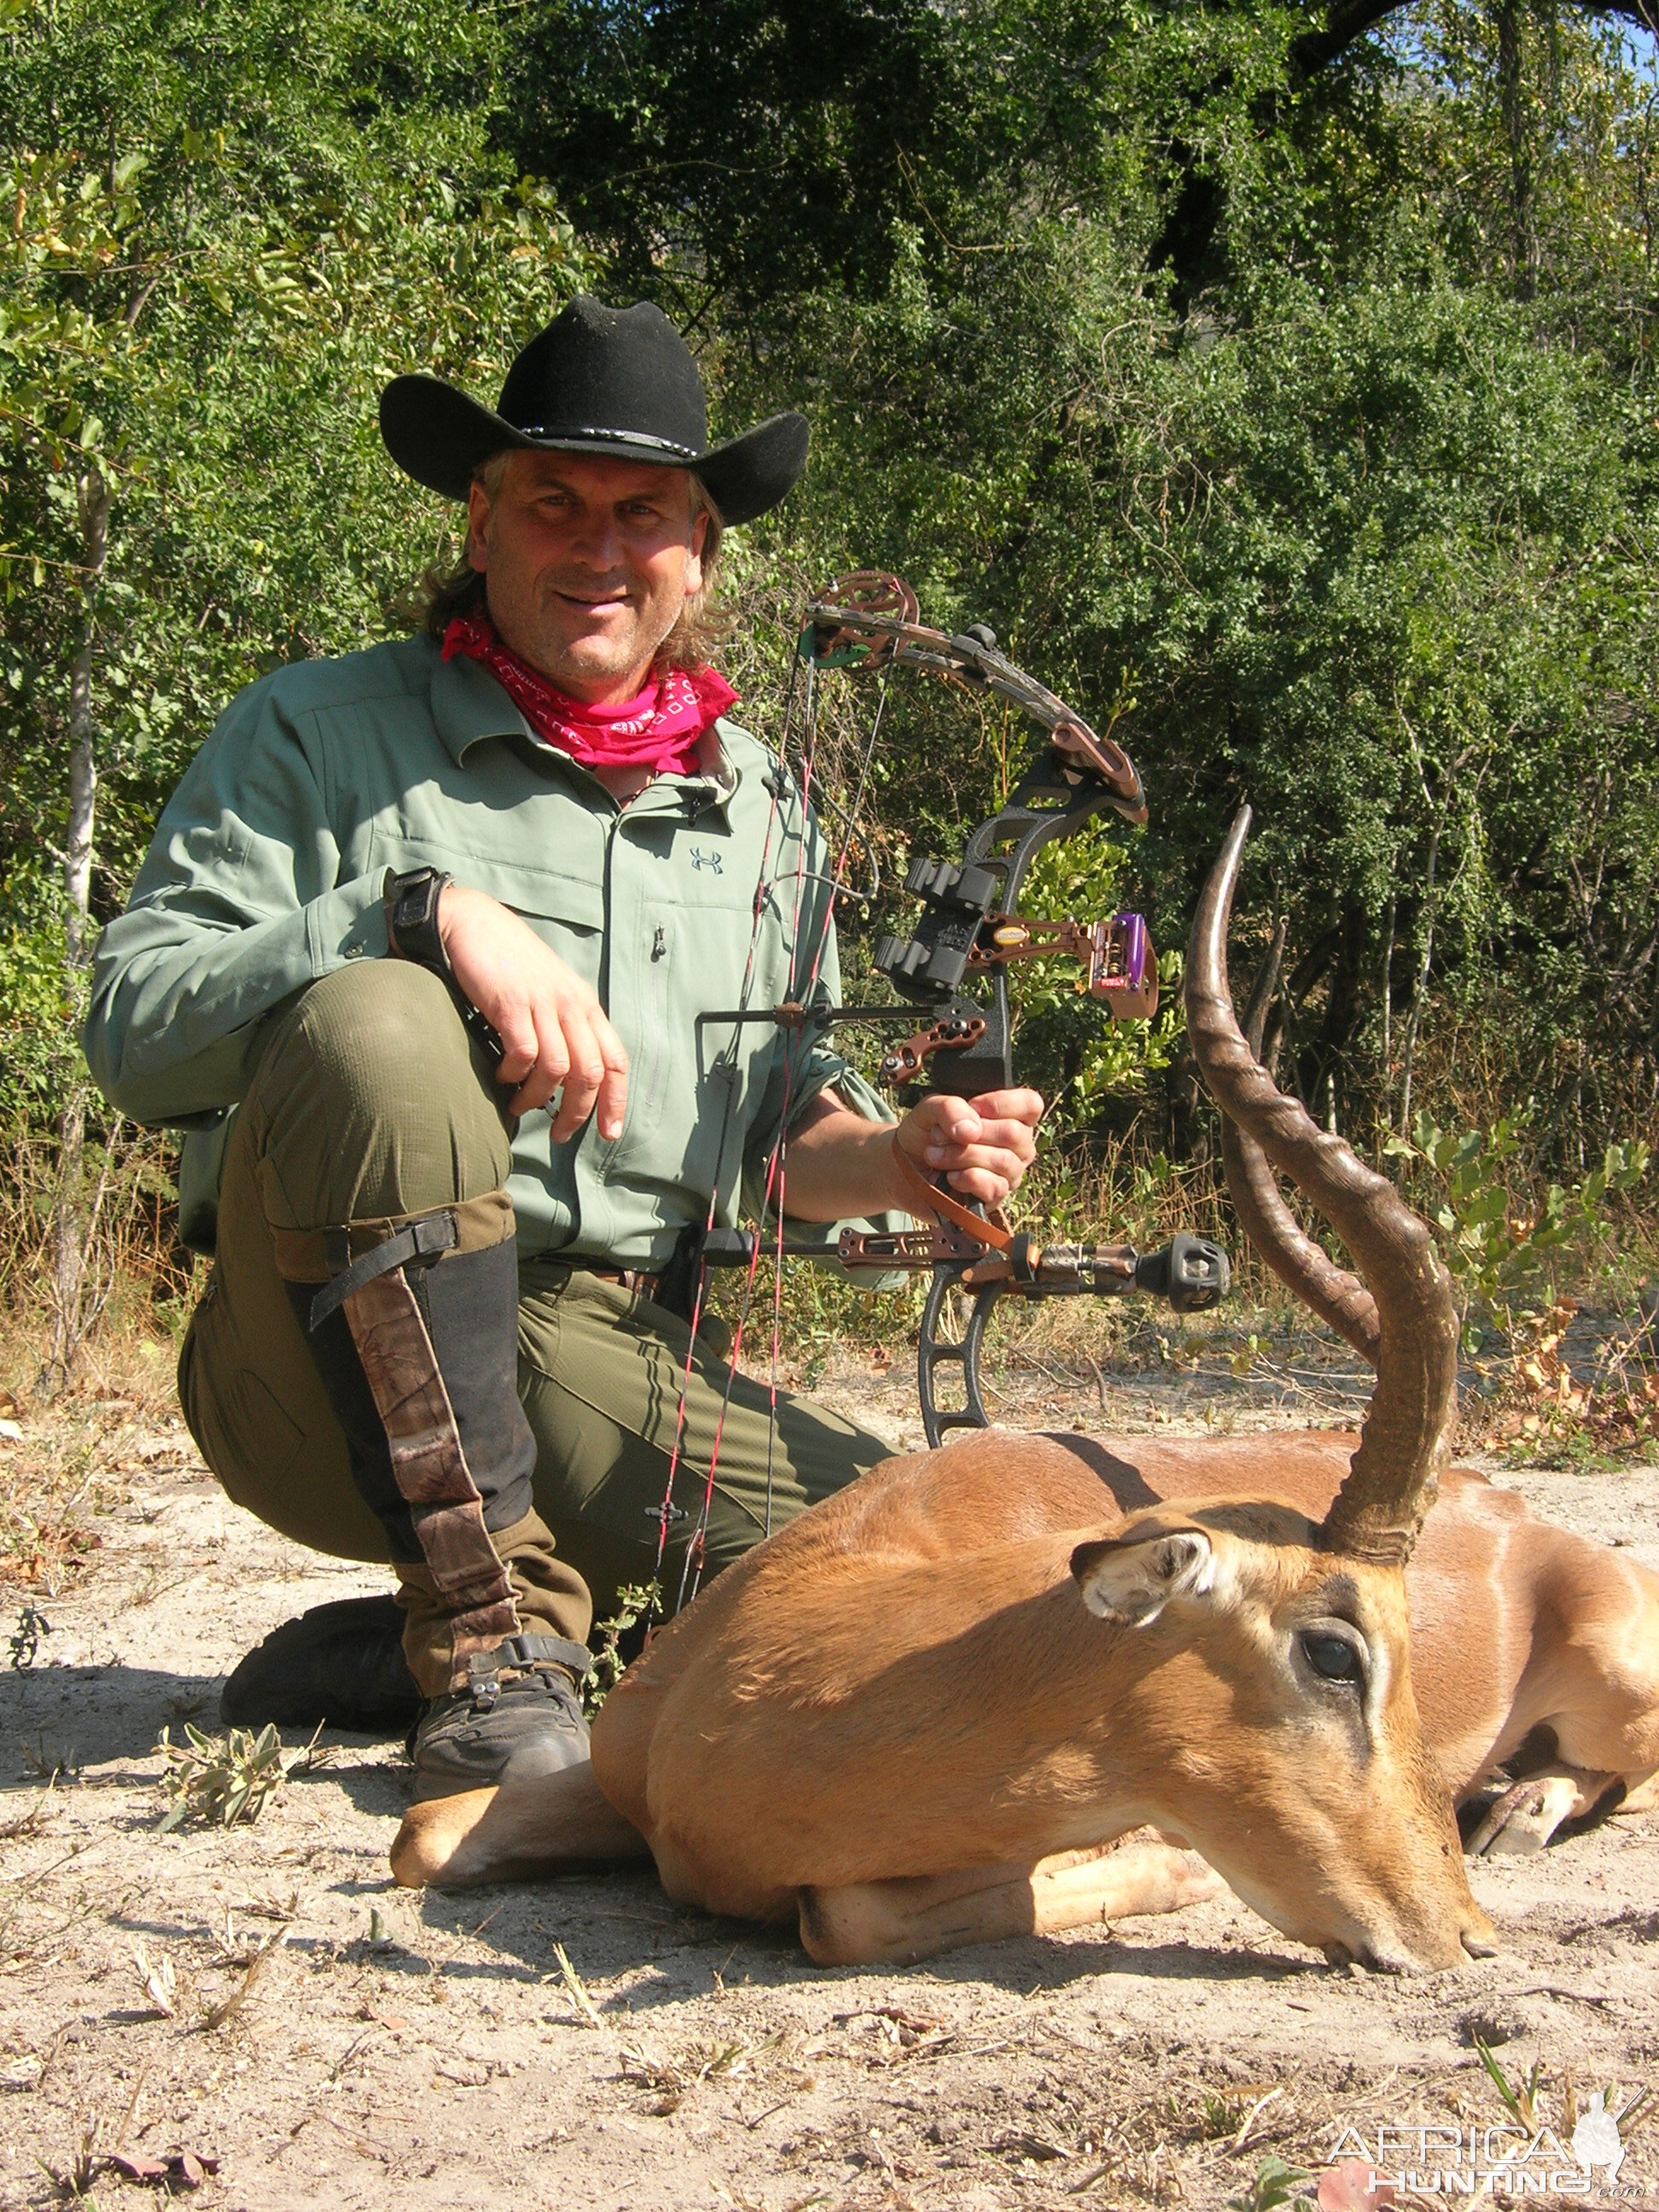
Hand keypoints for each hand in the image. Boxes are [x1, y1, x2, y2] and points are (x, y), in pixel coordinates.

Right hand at [437, 883, 628, 1138]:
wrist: (474, 923)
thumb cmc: (510, 964)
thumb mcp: (550, 991)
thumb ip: (564, 1028)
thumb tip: (566, 1079)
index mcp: (585, 1005)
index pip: (614, 1060)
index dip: (616, 1100)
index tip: (610, 1133)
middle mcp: (571, 1004)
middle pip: (590, 1072)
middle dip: (578, 1112)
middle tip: (559, 1134)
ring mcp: (542, 1003)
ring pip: (557, 1068)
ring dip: (538, 1098)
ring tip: (518, 1106)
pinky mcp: (511, 1003)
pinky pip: (523, 1053)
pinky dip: (513, 1075)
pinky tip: (500, 1076)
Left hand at [893, 1088, 1043, 1207]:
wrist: (902, 1169)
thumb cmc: (924, 1135)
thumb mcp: (929, 1109)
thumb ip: (950, 1107)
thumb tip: (971, 1130)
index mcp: (1009, 1117)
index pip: (1031, 1104)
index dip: (1004, 1103)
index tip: (973, 1106)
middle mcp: (1016, 1146)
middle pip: (1015, 1134)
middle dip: (972, 1133)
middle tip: (939, 1135)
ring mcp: (1008, 1174)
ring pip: (1003, 1161)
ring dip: (962, 1155)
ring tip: (934, 1155)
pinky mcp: (994, 1198)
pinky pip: (994, 1187)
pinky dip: (967, 1179)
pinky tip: (949, 1177)